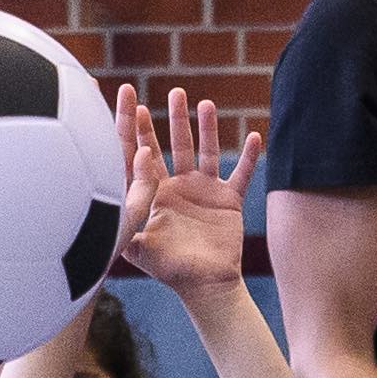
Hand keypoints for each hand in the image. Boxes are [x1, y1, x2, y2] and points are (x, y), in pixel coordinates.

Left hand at [113, 86, 258, 294]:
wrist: (202, 286)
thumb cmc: (167, 269)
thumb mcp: (136, 245)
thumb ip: (128, 216)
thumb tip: (121, 181)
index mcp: (154, 192)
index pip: (141, 153)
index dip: (134, 128)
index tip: (128, 100)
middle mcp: (178, 186)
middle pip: (175, 144)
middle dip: (172, 118)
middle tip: (173, 91)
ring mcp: (204, 191)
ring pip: (207, 151)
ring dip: (207, 128)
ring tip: (205, 104)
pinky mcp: (229, 200)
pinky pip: (242, 174)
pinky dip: (250, 158)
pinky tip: (255, 137)